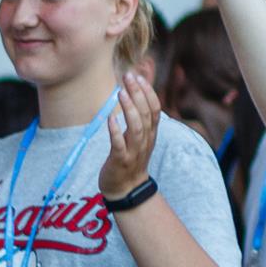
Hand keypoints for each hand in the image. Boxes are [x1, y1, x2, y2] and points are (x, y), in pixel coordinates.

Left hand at [99, 72, 159, 197]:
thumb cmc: (130, 159)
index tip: (138, 76)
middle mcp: (145, 141)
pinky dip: (115, 131)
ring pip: (136, 128)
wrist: (126, 189)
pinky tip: (110, 118)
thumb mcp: (138, 138)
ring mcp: (134, 152)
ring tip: (121, 92)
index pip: (155, 109)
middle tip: (128, 76)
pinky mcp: (120, 161)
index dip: (148, 92)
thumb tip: (134, 94)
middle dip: (138, 94)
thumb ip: (138, 118)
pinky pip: (119, 145)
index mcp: (150, 134)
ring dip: (129, 109)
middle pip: (146, 115)